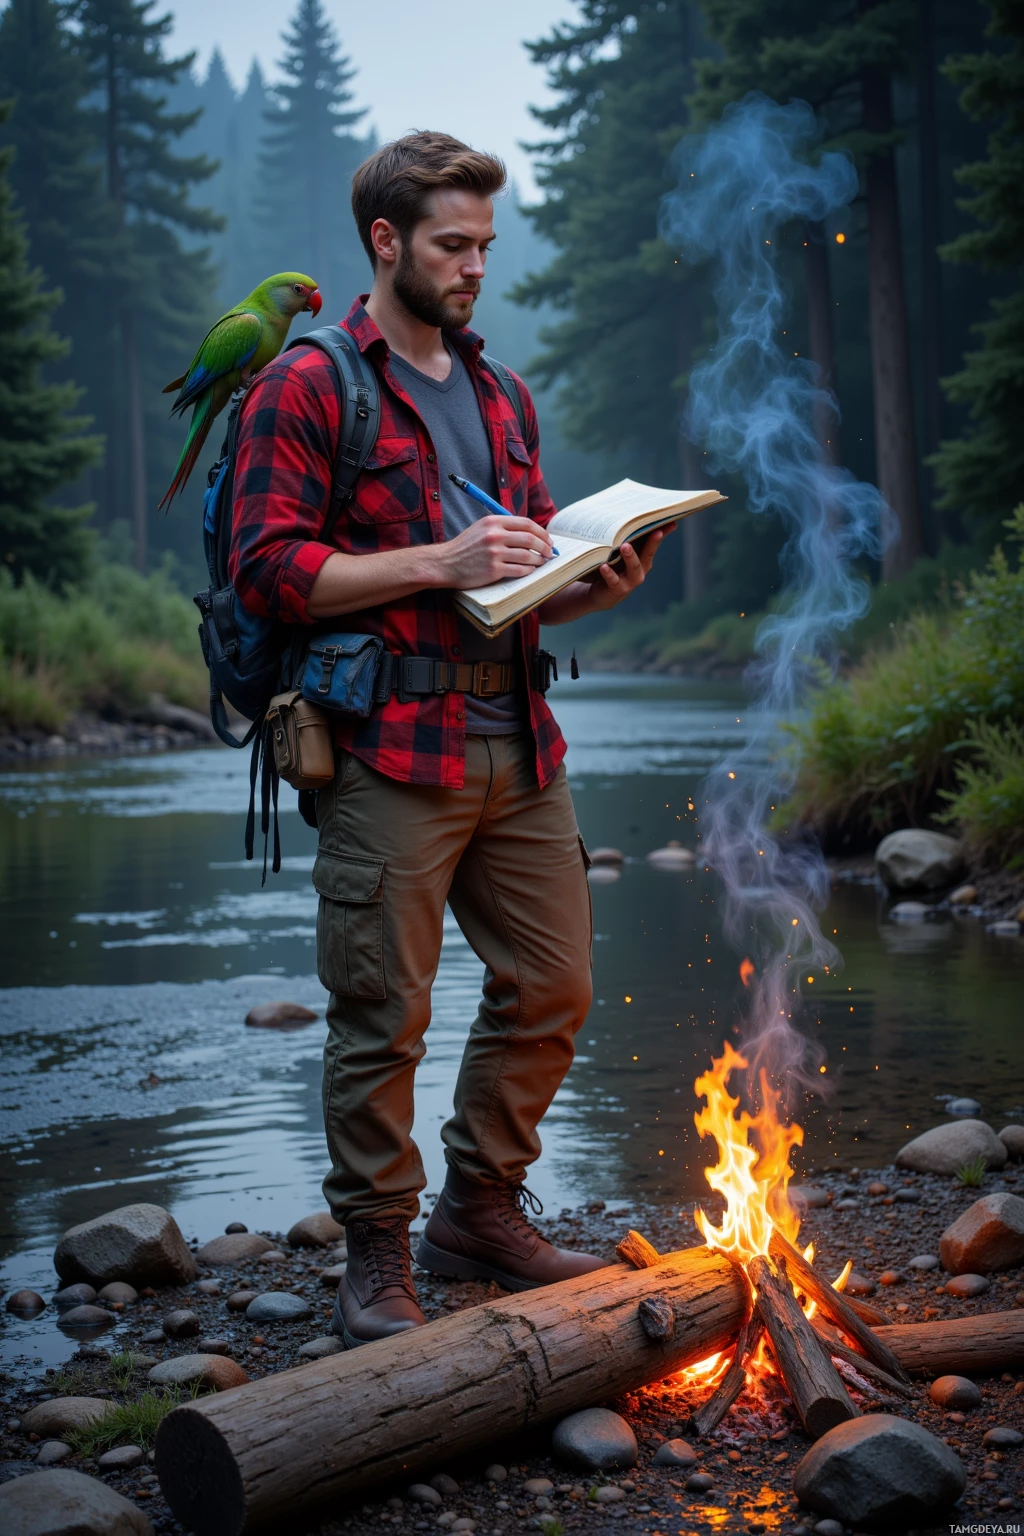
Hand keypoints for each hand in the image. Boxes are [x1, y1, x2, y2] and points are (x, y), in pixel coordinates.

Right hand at [430, 515, 554, 588]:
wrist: (445, 564)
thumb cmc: (464, 547)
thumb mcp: (481, 528)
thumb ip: (502, 527)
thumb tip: (527, 532)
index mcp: (493, 522)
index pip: (526, 524)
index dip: (541, 532)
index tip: (548, 539)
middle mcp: (495, 535)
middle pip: (530, 539)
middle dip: (544, 546)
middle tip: (550, 552)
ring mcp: (494, 553)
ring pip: (527, 555)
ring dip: (539, 560)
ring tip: (542, 562)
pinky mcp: (493, 570)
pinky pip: (519, 570)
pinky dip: (528, 570)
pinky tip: (531, 571)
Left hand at [585, 524, 676, 610]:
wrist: (602, 593)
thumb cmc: (614, 567)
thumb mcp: (621, 552)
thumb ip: (627, 539)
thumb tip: (630, 515)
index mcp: (644, 558)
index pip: (654, 544)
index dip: (661, 534)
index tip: (671, 524)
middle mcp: (641, 570)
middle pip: (648, 554)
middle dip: (652, 543)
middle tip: (653, 531)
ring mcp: (631, 581)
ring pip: (633, 568)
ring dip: (630, 556)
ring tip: (625, 546)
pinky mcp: (617, 589)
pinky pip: (614, 580)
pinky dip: (609, 573)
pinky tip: (604, 566)